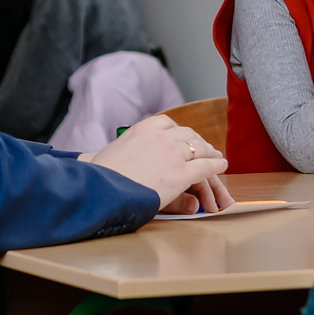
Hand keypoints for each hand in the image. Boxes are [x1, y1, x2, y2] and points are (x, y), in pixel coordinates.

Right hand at [86, 115, 232, 212]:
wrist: (102, 191)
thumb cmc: (97, 178)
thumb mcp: (99, 157)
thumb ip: (104, 154)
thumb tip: (91, 157)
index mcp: (142, 129)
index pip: (167, 123)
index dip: (178, 131)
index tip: (182, 136)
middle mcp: (160, 137)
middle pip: (186, 134)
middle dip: (196, 141)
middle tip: (203, 147)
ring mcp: (173, 154)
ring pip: (199, 148)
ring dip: (210, 151)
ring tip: (216, 156)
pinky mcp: (181, 174)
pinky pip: (205, 166)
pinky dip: (216, 165)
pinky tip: (222, 165)